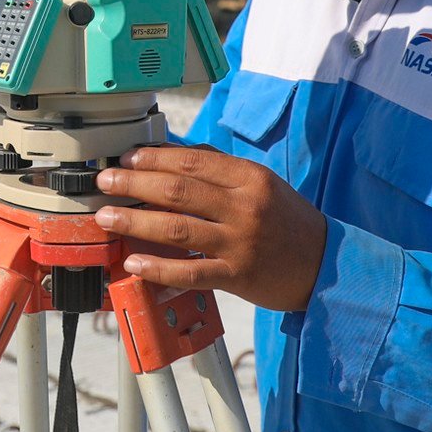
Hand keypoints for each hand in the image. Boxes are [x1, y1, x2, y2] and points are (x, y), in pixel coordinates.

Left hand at [94, 144, 328, 313]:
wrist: (326, 264)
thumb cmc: (287, 220)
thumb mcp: (261, 184)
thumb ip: (219, 169)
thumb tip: (171, 154)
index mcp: (249, 178)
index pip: (192, 160)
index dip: (153, 158)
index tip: (126, 158)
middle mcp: (244, 207)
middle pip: (178, 190)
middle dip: (134, 183)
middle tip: (105, 182)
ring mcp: (240, 243)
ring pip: (177, 229)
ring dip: (136, 221)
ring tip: (106, 217)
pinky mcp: (237, 276)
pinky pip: (190, 272)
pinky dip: (158, 268)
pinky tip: (133, 263)